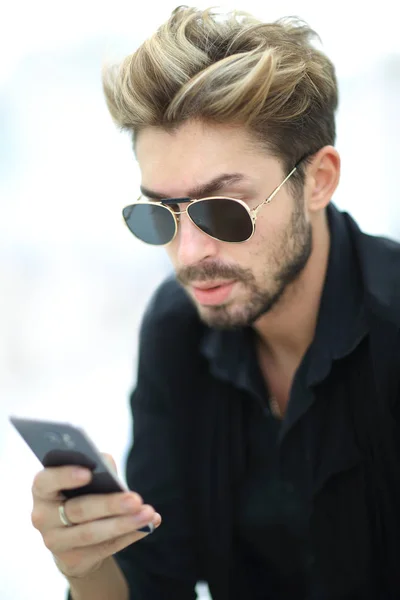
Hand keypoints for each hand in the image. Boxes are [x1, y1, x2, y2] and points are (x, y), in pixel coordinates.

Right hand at [30, 453, 160, 578]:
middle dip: (110, 504)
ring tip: (149, 514)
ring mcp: (55, 542)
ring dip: (124, 523)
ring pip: (92, 533)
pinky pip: (105, 547)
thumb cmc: (81, 493)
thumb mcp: (84, 478)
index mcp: (42, 489)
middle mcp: (42, 516)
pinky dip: (129, 535)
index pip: (46, 481)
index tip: (89, 473)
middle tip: (135, 499)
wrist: (74, 536)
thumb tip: (107, 464)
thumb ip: (95, 467)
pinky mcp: (72, 560)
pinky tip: (147, 526)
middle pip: (78, 509)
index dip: (65, 476)